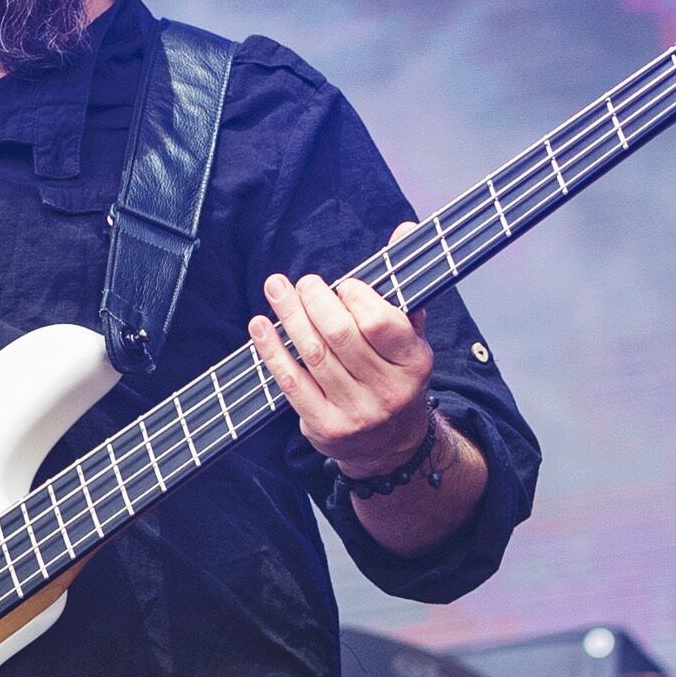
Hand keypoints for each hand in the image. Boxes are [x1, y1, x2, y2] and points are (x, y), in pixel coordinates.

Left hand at [249, 241, 437, 477]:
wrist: (390, 447)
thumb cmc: (394, 375)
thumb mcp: (410, 337)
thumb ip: (403, 286)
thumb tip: (405, 229)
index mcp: (415, 363)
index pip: (381, 322)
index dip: (356, 297)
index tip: (342, 285)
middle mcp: (389, 390)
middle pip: (340, 335)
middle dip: (314, 301)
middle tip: (301, 282)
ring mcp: (356, 412)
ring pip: (313, 354)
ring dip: (288, 316)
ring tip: (276, 289)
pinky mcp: (324, 427)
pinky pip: (290, 382)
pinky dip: (271, 350)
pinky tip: (260, 326)